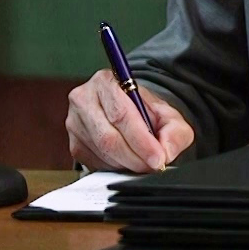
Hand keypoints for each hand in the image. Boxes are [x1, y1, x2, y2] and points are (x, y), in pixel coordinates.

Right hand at [67, 70, 194, 171]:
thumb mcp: (168, 114)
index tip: (157, 157)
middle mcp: (84, 99)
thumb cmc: (145, 111)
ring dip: (127, 164)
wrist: (129, 112)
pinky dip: (116, 167)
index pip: (121, 115)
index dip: (141, 141)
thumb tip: (166, 150)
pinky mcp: (74, 144)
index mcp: (107, 82)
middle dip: (136, 158)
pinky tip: (127, 161)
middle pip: (108, 137)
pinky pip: (95, 163)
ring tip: (143, 162)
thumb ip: (174, 130)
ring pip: (102, 153)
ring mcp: (75, 123)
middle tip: (153, 165)